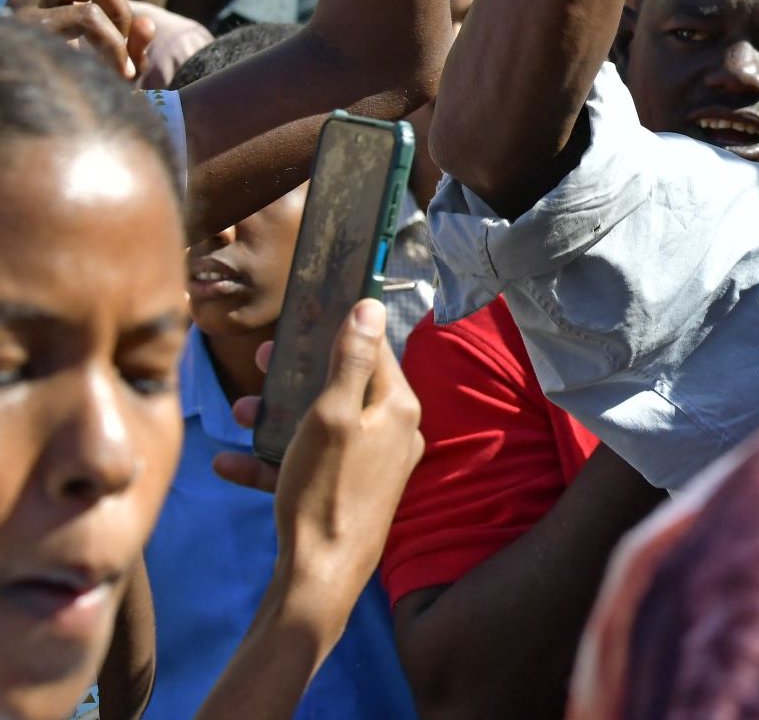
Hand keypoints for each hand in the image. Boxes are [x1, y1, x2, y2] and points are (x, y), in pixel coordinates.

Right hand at [215, 299, 422, 620]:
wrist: (317, 583)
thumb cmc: (325, 492)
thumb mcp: (332, 416)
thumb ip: (352, 360)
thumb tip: (370, 306)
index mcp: (398, 409)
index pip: (376, 351)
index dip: (341, 328)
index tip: (307, 317)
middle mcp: (393, 434)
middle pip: (344, 388)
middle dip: (299, 375)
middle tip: (263, 361)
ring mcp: (371, 467)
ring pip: (321, 427)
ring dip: (277, 417)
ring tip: (238, 412)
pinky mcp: (346, 494)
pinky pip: (309, 466)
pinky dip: (272, 462)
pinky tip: (227, 464)